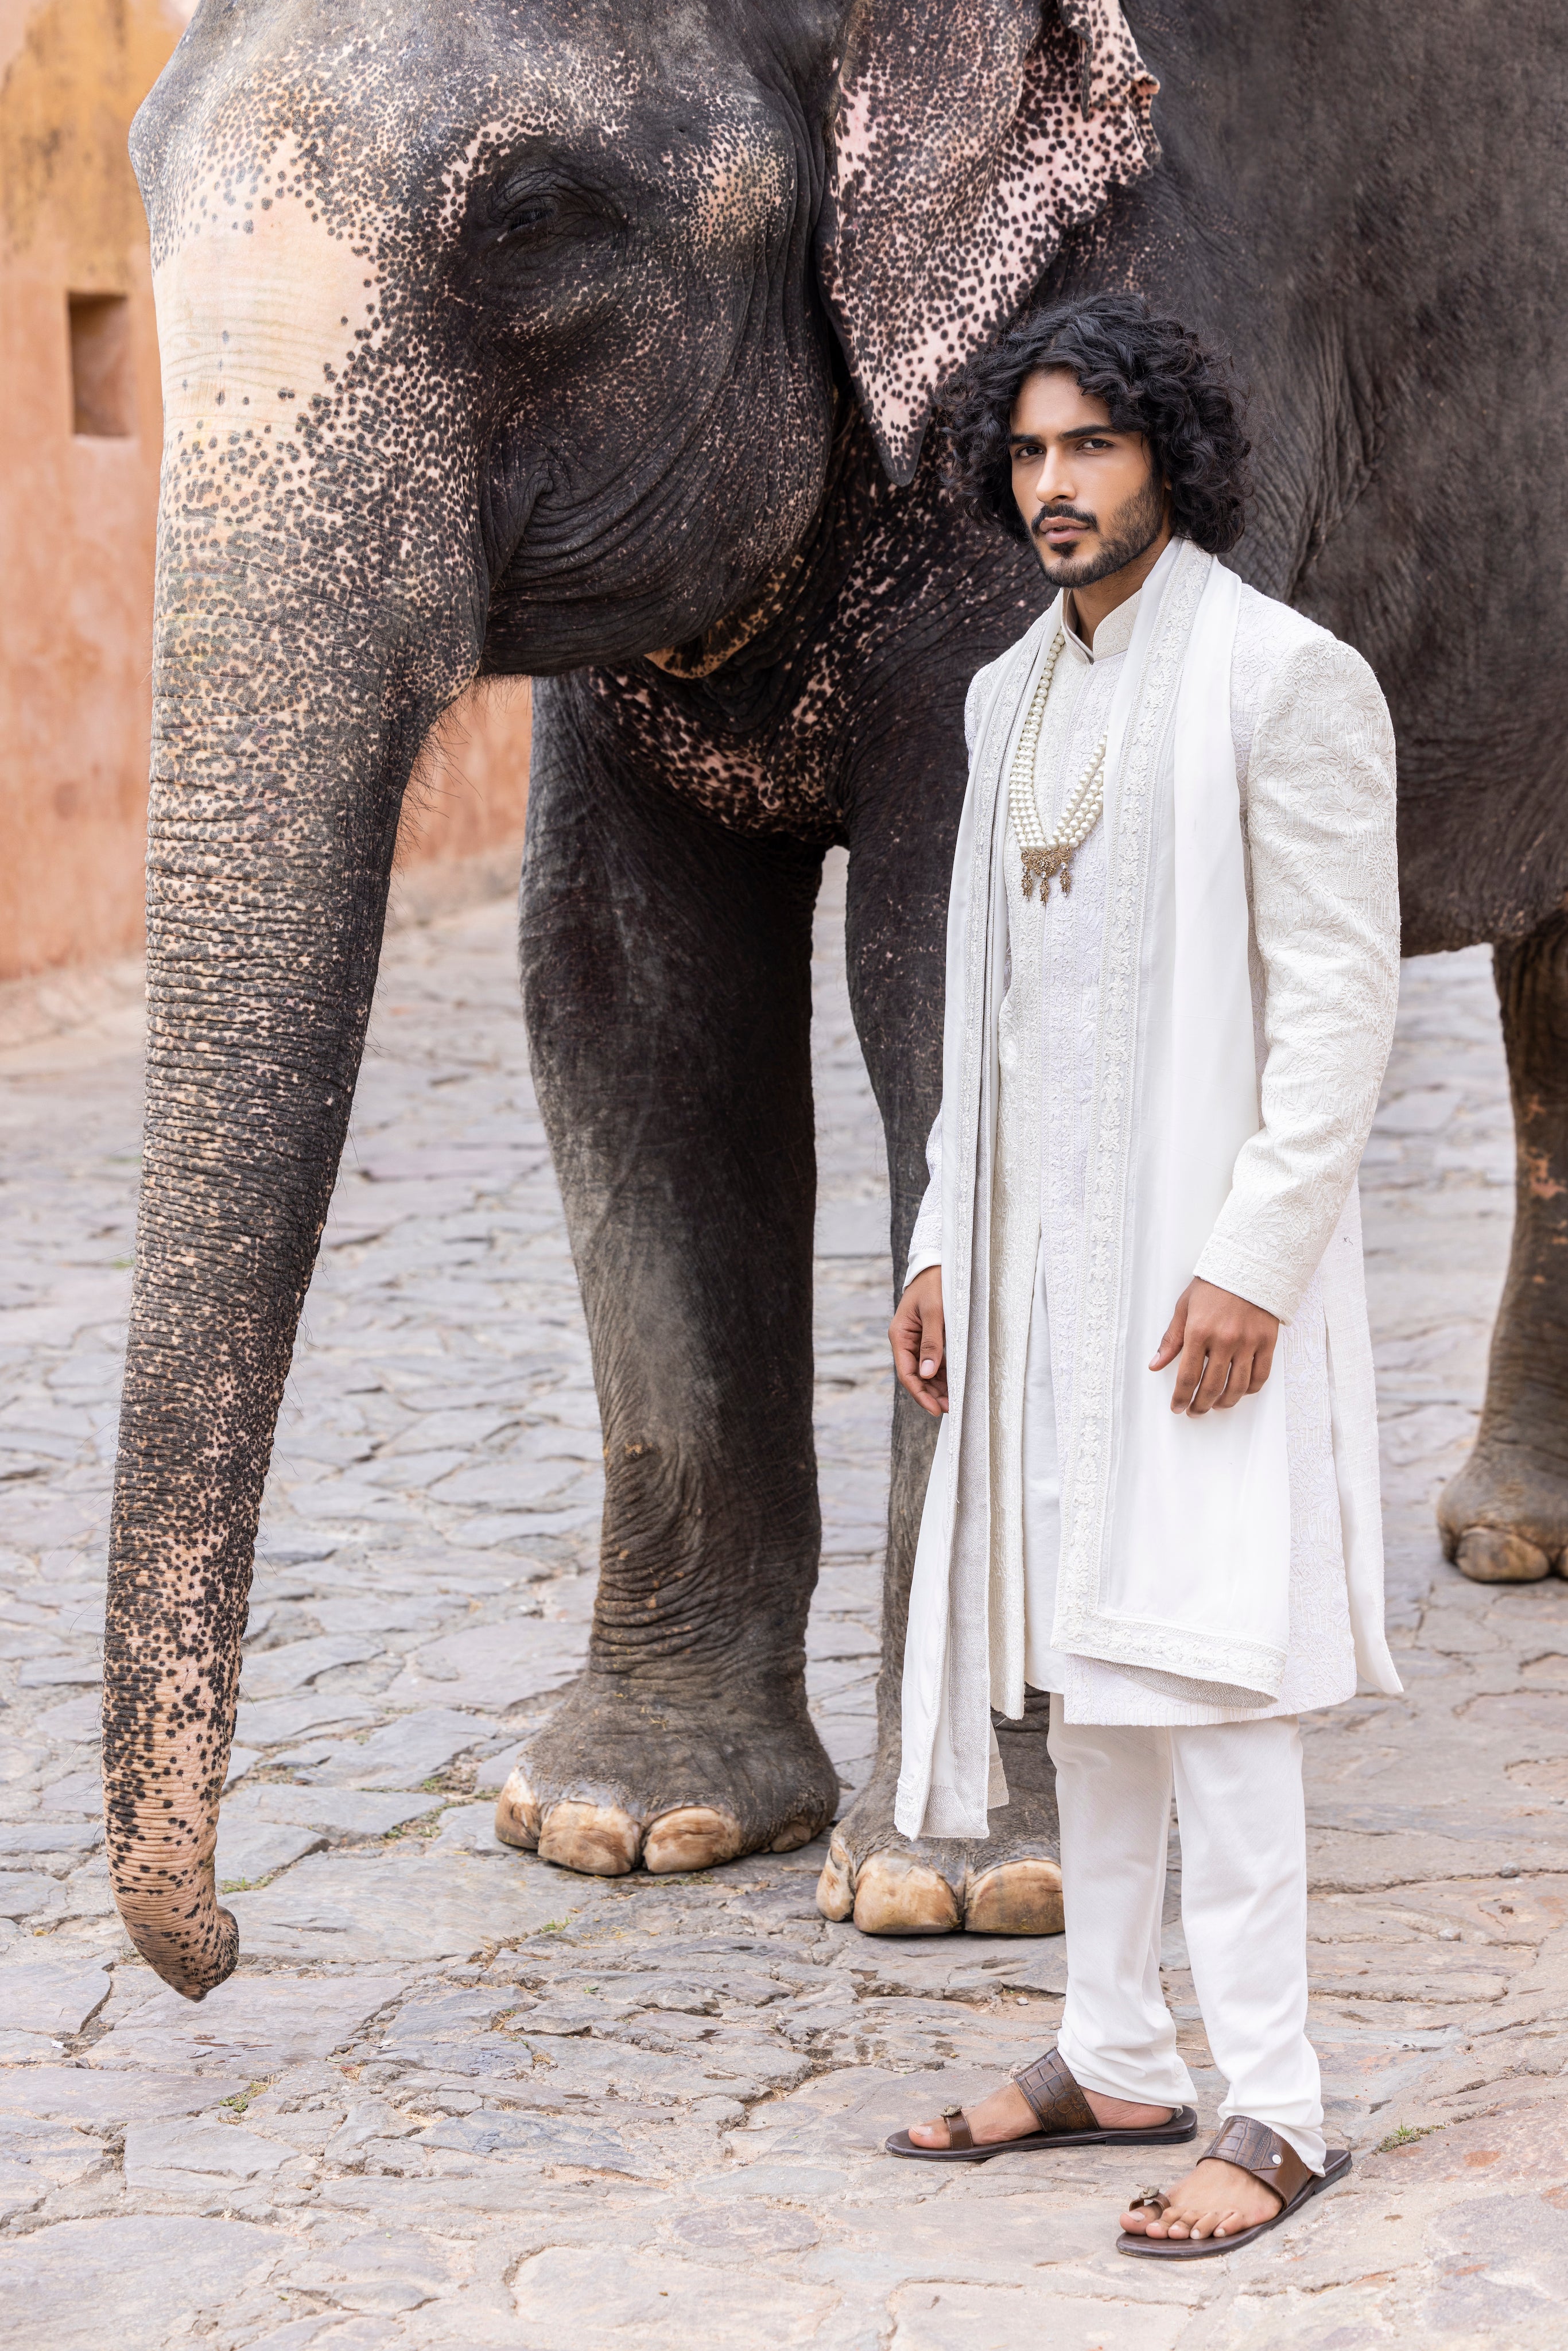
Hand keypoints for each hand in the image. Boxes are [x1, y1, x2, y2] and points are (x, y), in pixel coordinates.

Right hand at [890, 1266, 947, 1415]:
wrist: (938, 1265)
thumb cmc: (935, 1284)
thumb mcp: (935, 1312)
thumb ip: (931, 1343)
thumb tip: (926, 1373)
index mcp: (900, 1336)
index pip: (907, 1373)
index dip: (920, 1393)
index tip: (935, 1409)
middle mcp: (906, 1341)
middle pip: (916, 1375)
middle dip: (931, 1394)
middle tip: (950, 1408)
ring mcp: (918, 1340)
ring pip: (926, 1371)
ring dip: (938, 1387)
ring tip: (954, 1401)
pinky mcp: (930, 1337)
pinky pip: (935, 1361)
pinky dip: (944, 1374)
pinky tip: (955, 1384)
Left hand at [1150, 1277, 1277, 1414]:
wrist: (1249, 1265)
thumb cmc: (1213, 1285)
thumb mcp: (1184, 1307)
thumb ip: (1171, 1339)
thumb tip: (1155, 1365)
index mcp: (1199, 1332)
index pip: (1188, 1377)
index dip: (1181, 1398)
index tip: (1177, 1407)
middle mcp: (1224, 1340)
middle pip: (1212, 1387)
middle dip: (1201, 1405)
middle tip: (1195, 1411)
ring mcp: (1248, 1342)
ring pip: (1237, 1387)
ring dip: (1225, 1403)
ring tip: (1216, 1406)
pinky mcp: (1267, 1341)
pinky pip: (1260, 1376)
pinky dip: (1249, 1390)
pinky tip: (1239, 1392)